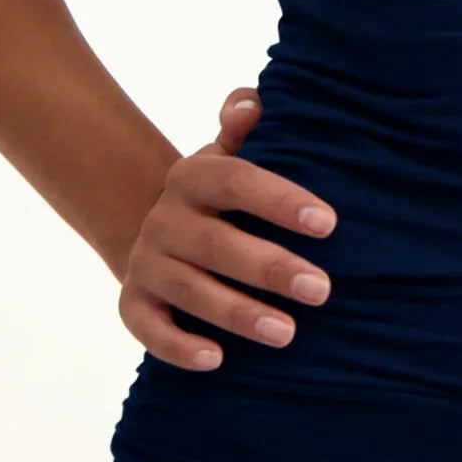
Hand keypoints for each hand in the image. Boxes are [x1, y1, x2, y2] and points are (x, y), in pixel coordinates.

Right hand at [117, 87, 338, 370]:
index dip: (280, 200)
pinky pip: (148, 327)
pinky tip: (216, 360)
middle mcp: (165, 219)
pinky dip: (177, 346)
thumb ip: (242, 129)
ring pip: (188, 289)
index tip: (328, 224)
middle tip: (322, 290)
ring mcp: (146, 262)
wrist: (150, 230)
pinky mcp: (133, 303)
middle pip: (216, 244)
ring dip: (237, 313)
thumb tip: (249, 102)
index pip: (236, 182)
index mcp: (193, 177)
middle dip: (270, 268)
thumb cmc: (216, 197)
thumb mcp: (227, 157)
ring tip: (287, 333)